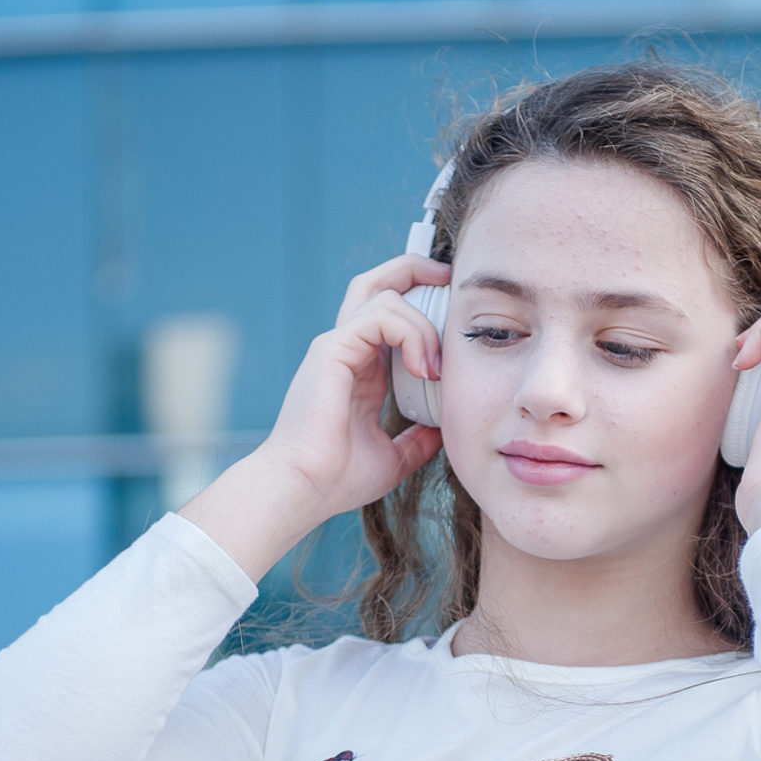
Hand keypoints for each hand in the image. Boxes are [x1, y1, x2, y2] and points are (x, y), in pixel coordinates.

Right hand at [179, 255, 450, 578]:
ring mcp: (336, 345)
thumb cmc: (337, 479)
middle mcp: (346, 349)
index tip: (455, 318)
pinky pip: (379, 314)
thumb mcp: (395, 456)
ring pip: (385, 294)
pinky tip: (425, 367)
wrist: (304, 489)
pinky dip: (410, 332)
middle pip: (378, 282)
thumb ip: (418, 439)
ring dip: (423, 322)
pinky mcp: (332, 349)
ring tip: (437, 365)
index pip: (389, 314)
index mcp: (360, 368)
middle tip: (450, 282)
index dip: (422, 303)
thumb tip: (445, 431)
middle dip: (416, 270)